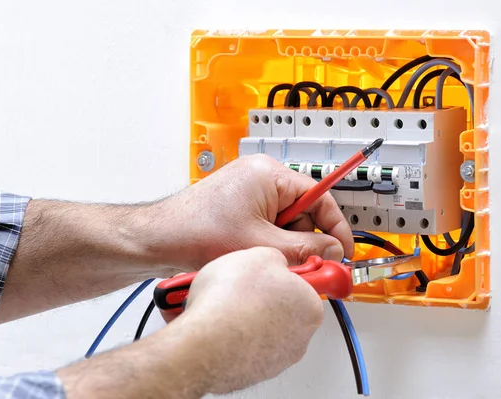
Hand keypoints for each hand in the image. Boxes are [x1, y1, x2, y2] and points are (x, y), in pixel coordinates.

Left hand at [155, 154, 352, 270]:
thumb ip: (305, 249)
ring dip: (285, 246)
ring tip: (271, 264)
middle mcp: (260, 177)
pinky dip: (270, 245)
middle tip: (308, 268)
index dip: (335, 227)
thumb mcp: (261, 244)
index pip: (319, 196)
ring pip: (285, 223)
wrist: (157, 239)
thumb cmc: (196, 230)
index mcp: (269, 174)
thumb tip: (333, 252)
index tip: (343, 251)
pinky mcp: (238, 208)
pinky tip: (258, 259)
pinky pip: (267, 225)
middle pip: (303, 212)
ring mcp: (248, 192)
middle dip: (306, 242)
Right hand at [179, 247, 323, 393]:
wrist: (203, 342)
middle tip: (243, 286)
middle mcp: (300, 336)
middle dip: (264, 296)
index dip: (286, 275)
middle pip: (284, 308)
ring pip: (263, 329)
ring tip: (223, 305)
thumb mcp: (259, 254)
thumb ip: (275, 258)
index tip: (278, 273)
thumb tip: (274, 262)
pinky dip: (233, 337)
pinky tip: (217, 324)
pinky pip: (244, 347)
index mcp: (310, 306)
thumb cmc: (230, 302)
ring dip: (246, 317)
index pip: (307, 285)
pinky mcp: (252, 372)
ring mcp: (276, 358)